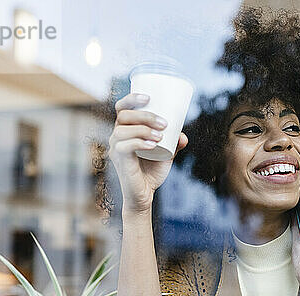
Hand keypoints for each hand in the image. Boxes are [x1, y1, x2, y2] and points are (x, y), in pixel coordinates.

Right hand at [108, 93, 188, 213]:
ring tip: (160, 136)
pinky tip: (152, 145)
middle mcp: (117, 137)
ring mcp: (115, 149)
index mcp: (126, 130)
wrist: (145, 195)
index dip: (131, 99)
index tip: (149, 97)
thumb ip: (175, 144)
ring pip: (122, 130)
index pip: (122, 108)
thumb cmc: (151, 173)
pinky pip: (123, 147)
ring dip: (143, 129)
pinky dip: (139, 143)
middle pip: (123, 116)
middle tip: (164, 123)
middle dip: (144, 115)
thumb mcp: (166, 154)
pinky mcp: (119, 161)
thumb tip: (183, 136)